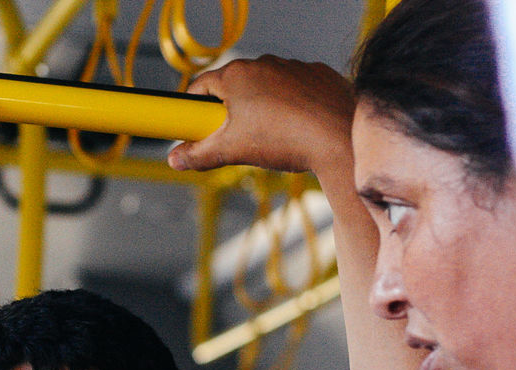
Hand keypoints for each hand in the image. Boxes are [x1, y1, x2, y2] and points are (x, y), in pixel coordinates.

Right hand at [168, 56, 355, 176]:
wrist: (340, 137)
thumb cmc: (285, 138)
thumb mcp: (232, 151)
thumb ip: (199, 154)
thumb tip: (175, 159)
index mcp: (236, 76)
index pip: (200, 87)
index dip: (191, 110)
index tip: (193, 127)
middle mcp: (263, 64)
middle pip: (233, 88)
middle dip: (228, 113)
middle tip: (233, 140)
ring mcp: (292, 67)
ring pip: (265, 88)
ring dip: (260, 109)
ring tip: (269, 139)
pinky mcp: (317, 75)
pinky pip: (294, 89)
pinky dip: (290, 106)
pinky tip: (295, 129)